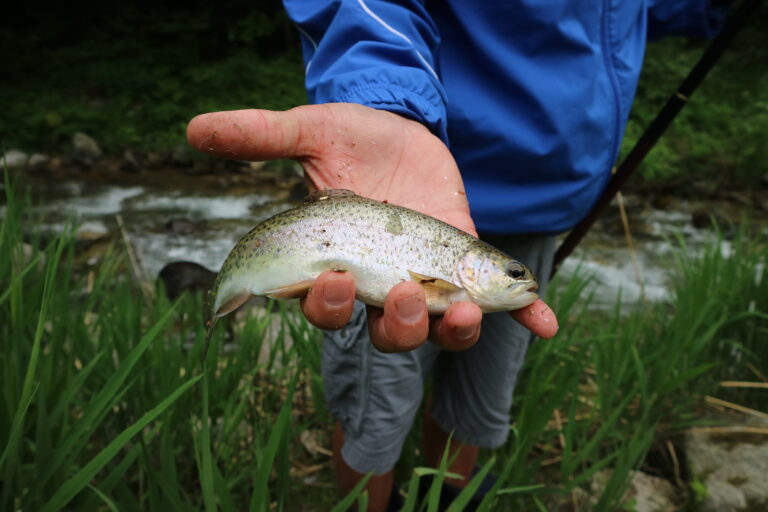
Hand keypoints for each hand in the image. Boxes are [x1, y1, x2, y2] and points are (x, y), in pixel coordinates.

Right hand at [187, 103, 557, 350]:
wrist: (404, 128)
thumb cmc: (352, 137)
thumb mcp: (311, 131)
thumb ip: (261, 135)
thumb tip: (192, 128)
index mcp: (337, 265)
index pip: (323, 306)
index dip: (325, 305)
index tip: (331, 279)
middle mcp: (380, 284)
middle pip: (385, 331)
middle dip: (395, 324)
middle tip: (403, 297)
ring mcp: (427, 279)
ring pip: (436, 327)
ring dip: (451, 329)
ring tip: (461, 311)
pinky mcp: (466, 264)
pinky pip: (495, 302)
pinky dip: (521, 315)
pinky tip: (546, 324)